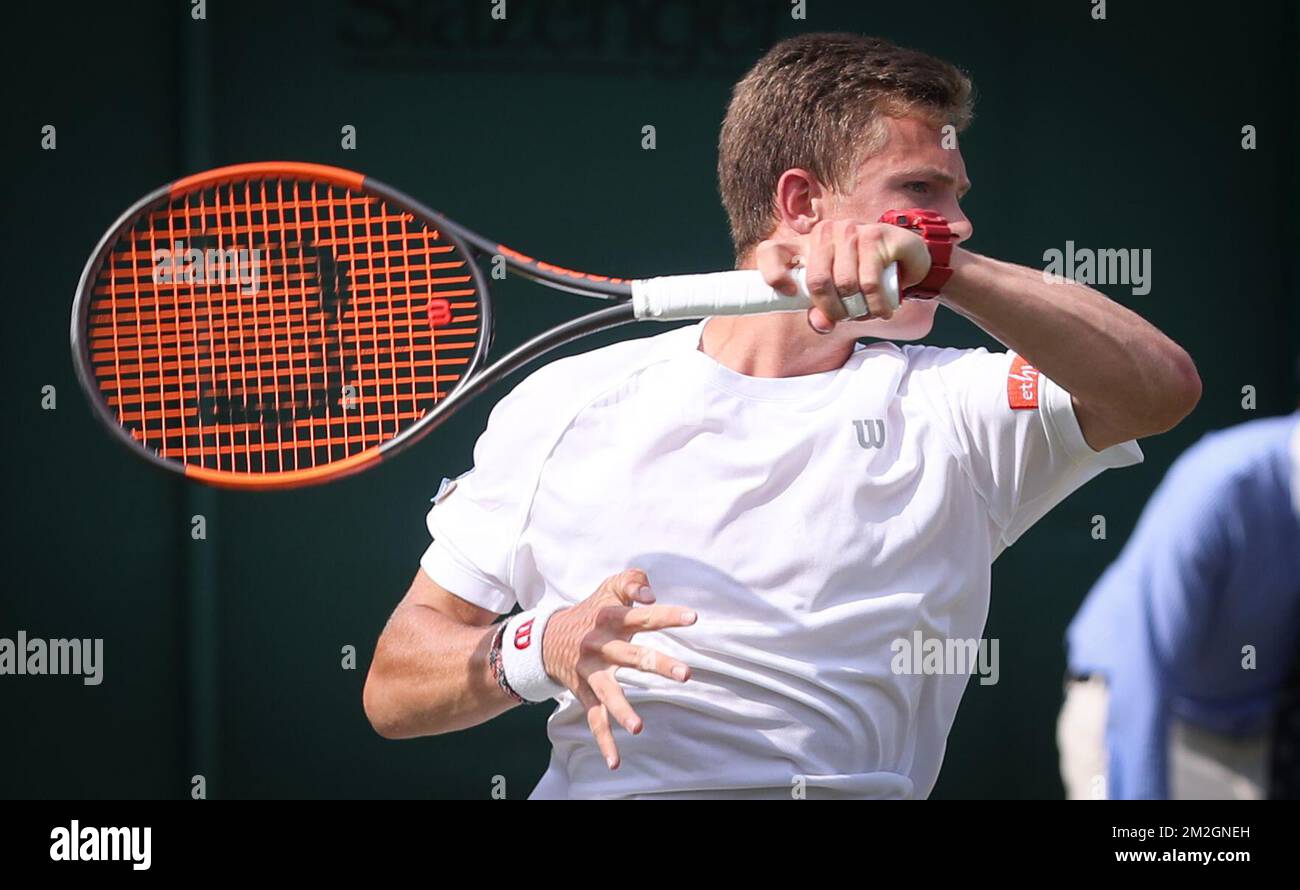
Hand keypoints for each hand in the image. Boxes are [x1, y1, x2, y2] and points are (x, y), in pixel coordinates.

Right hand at [541, 569, 695, 769]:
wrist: (544, 637)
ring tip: (638, 728)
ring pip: (607, 692)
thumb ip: (633, 582)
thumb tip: (650, 595)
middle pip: (632, 656)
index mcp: (610, 618)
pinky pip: (594, 718)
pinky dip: (603, 741)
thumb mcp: (609, 588)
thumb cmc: (592, 610)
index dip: (667, 614)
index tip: (693, 617)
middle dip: (658, 665)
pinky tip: (615, 761)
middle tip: (686, 674)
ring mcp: (591, 672)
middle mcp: (600, 645)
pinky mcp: (584, 692)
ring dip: (622, 710)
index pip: (642, 615)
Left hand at [756, 219, 931, 331]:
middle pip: (817, 281)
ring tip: (868, 313)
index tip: (789, 293)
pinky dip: (876, 306)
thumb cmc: (862, 274)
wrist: (905, 256)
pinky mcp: (875, 234)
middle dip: (833, 310)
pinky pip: (870, 282)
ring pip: (845, 284)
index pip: (771, 251)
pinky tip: (883, 310)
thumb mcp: (836, 294)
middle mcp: (824, 232)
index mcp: (805, 244)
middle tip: (847, 318)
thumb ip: (821, 310)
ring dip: (859, 310)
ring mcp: (850, 230)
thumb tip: (821, 325)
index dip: (772, 274)